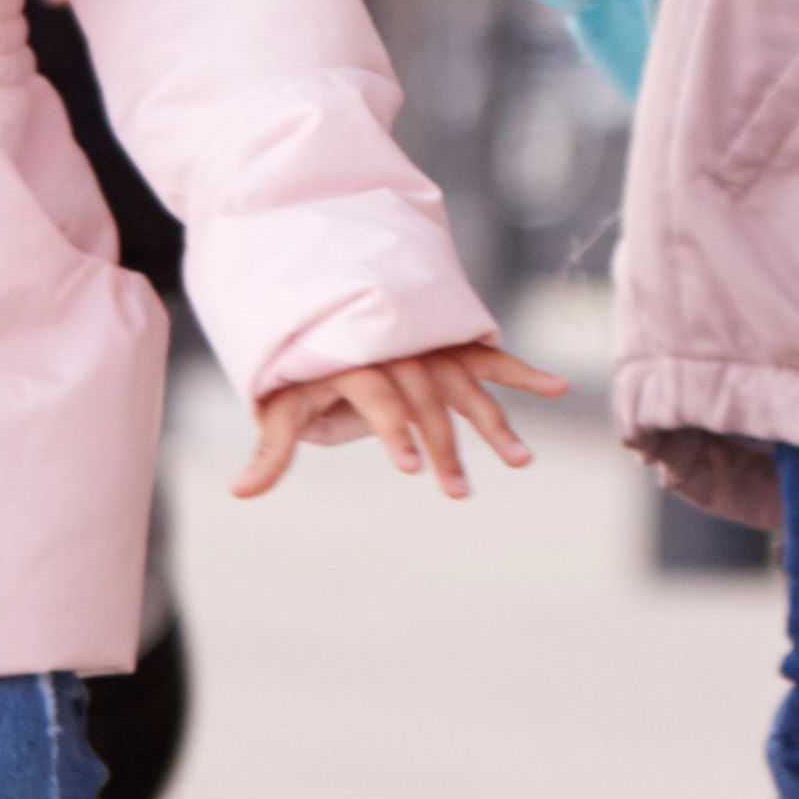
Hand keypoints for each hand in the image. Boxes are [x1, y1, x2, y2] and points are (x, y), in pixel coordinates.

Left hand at [234, 340, 566, 500]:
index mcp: (354, 358)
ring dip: (494, 424)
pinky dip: (523, 372)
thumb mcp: (282, 403)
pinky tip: (558, 388)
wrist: (328, 304)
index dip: (392, 431)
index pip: (378, 397)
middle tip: (457, 491)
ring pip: (466, 385)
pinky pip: (491, 356)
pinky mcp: (452, 343)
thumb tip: (240, 494)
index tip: (410, 469)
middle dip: (444, 446)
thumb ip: (272, 450)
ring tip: (520, 461)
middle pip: (427, 398)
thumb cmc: (304, 366)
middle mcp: (397, 347)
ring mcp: (429, 343)